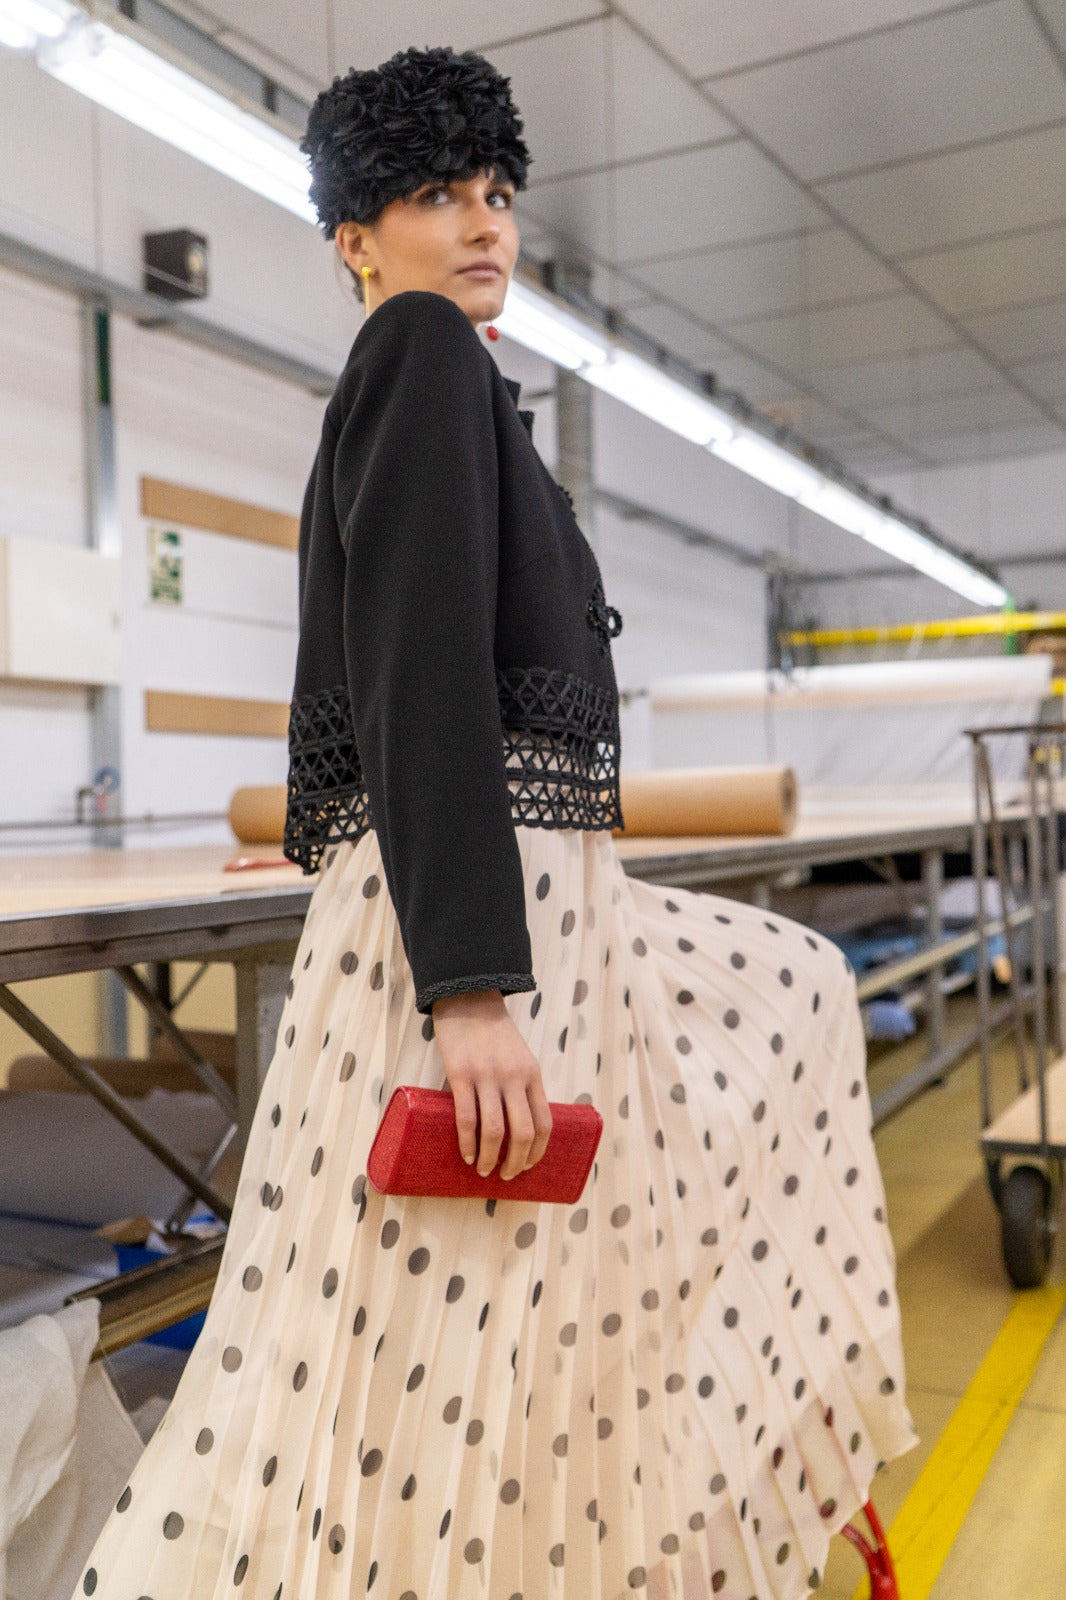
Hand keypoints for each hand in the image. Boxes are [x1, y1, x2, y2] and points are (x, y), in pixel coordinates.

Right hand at [431, 989, 552, 1178]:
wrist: (469, 998)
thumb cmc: (494, 1032)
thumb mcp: (520, 1057)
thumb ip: (523, 1086)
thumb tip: (519, 1126)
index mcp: (532, 1075)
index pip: (544, 1123)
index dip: (537, 1151)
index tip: (527, 1166)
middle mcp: (514, 1078)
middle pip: (523, 1132)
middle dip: (516, 1162)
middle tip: (506, 1176)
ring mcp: (488, 1077)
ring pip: (495, 1130)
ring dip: (490, 1158)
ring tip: (483, 1170)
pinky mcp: (461, 1075)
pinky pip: (467, 1118)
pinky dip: (468, 1142)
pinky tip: (467, 1154)